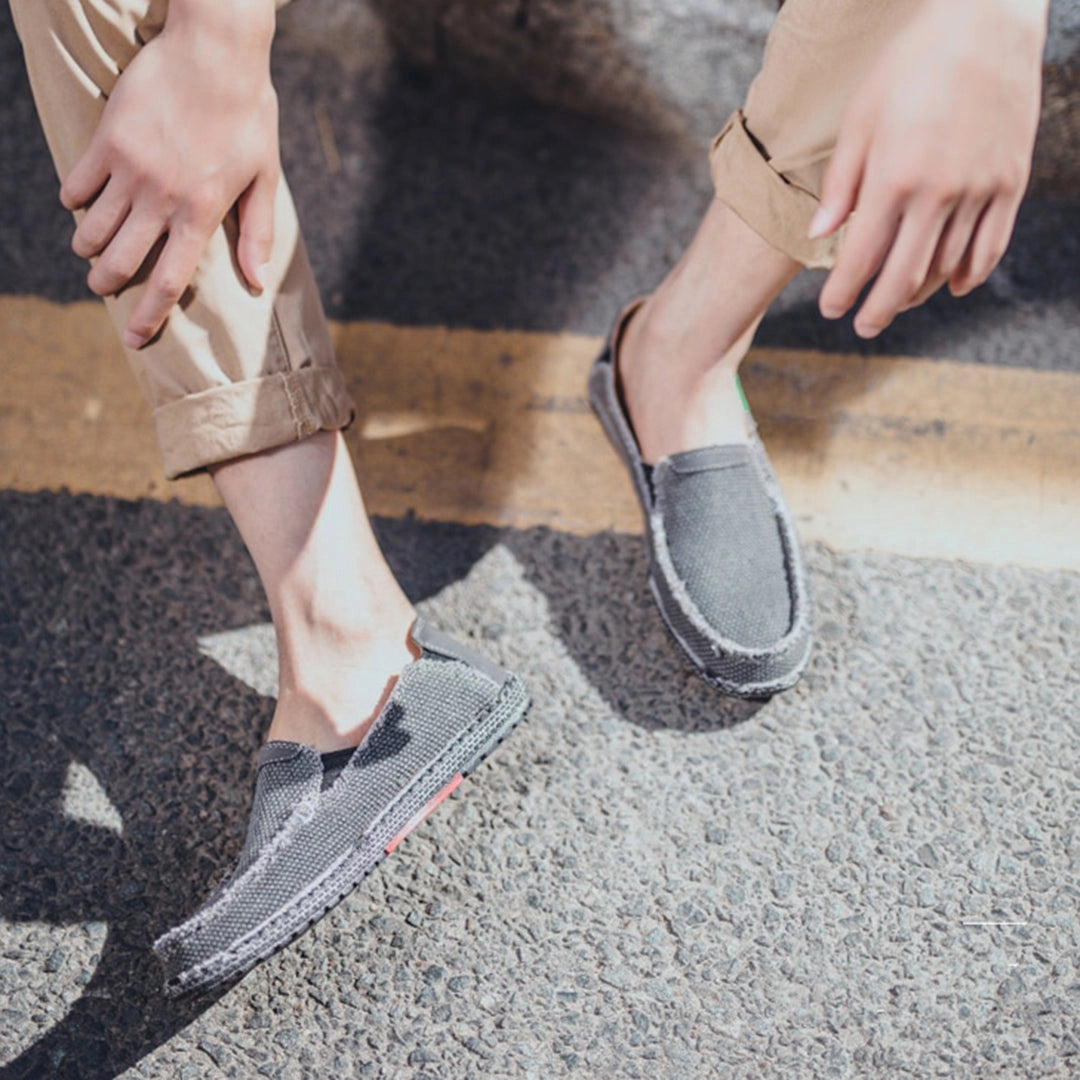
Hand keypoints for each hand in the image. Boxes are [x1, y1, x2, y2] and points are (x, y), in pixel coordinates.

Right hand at [60, 0, 279, 347]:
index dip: (149, 317)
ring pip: (93, 228)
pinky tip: (81, 204)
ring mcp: (131, 170)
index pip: (169, 282)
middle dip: (106, 283)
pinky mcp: (107, 140)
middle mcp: (162, 199)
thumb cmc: (248, 116)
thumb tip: (258, 283)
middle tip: (100, 288)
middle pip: (122, 262)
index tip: (134, 340)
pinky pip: (78, 183)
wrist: (215, 51)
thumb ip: (256, 232)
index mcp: (201, 214)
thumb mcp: (264, 177)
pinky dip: (75, 201)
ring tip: (90, 250)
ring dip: (88, 246)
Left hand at [810, 0, 1046, 337]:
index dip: (843, 292)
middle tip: (863, 327)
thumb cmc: (909, 65)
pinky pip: (990, 246)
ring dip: (918, 295)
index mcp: (893, 179)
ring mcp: (980, 190)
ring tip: (898, 304)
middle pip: (903, 277)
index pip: (861, 258)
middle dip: (878, 310)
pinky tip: (949, 287)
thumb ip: (840, 184)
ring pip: (945, 267)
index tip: (830, 310)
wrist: (985, 19)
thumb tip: (818, 237)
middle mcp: (939, 193)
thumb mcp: (859, 119)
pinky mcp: (1010, 182)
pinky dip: (968, 274)